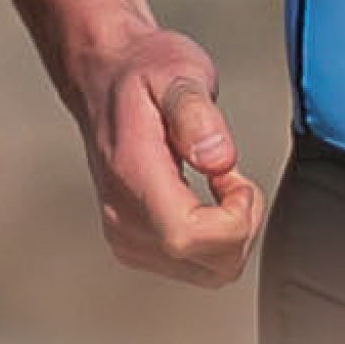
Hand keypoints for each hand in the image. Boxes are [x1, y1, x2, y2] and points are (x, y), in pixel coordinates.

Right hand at [73, 28, 265, 285]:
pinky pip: (191, 265)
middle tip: (232, 174)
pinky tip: (206, 195)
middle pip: (207, 266)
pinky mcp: (133, 242)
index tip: (235, 176)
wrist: (104, 76)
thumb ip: (196, 113)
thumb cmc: (143, 70)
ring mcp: (125, 235)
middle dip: (240, 224)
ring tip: (220, 180)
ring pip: (206, 273)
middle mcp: (123, 218)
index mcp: (133, 178)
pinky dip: (213, 237)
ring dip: (229, 232)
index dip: (233, 218)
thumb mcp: (178, 70)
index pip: (188, 239)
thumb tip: (219, 160)